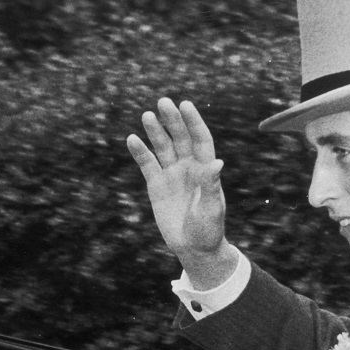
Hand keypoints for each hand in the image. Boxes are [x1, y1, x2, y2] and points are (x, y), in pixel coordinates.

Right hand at [127, 98, 234, 283]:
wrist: (193, 247)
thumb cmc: (209, 228)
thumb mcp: (212, 208)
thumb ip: (211, 185)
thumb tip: (217, 162)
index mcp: (206, 168)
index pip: (200, 139)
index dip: (193, 121)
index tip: (185, 105)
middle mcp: (188, 166)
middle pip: (179, 138)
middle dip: (172, 120)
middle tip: (163, 102)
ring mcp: (171, 174)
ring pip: (162, 147)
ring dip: (155, 131)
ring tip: (147, 115)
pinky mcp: (156, 185)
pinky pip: (147, 164)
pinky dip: (140, 152)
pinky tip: (132, 139)